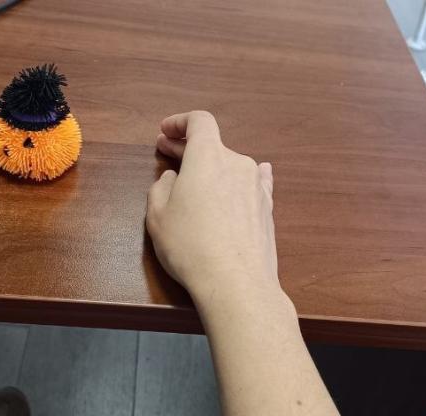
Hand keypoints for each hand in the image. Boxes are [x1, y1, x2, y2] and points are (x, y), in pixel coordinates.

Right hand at [146, 111, 281, 302]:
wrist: (236, 282)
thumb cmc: (190, 245)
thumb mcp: (158, 215)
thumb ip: (161, 187)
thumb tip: (174, 179)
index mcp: (208, 156)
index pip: (199, 122)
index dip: (180, 122)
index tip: (165, 131)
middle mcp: (237, 163)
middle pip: (212, 145)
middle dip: (187, 147)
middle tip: (166, 152)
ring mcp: (256, 186)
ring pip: (231, 166)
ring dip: (212, 169)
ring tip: (197, 178)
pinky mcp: (267, 208)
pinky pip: (253, 183)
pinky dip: (241, 179)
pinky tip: (251, 175)